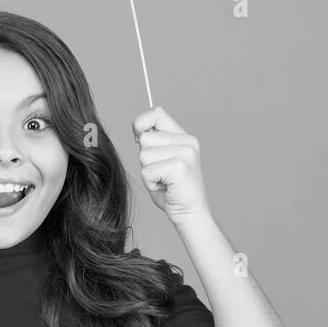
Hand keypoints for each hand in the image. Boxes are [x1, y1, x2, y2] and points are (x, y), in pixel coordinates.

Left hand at [132, 105, 212, 224]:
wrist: (190, 213)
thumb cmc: (172, 189)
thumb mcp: (160, 160)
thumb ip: (152, 143)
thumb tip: (137, 131)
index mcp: (183, 137)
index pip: (156, 113)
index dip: (141, 123)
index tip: (138, 138)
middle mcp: (187, 141)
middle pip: (144, 138)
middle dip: (145, 159)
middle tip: (160, 173)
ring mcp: (185, 153)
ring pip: (144, 155)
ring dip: (148, 172)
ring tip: (163, 180)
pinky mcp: (179, 167)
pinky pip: (147, 171)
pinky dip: (151, 183)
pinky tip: (165, 187)